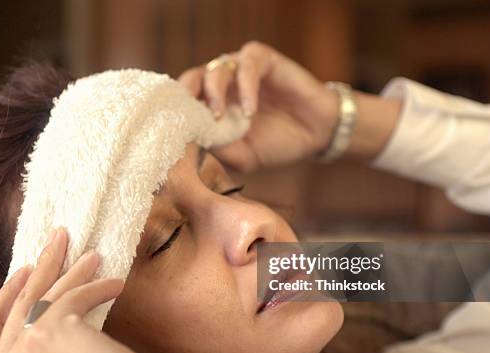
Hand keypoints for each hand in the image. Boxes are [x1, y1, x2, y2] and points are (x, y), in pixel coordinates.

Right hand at [0, 228, 187, 352]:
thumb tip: (48, 317)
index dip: (6, 296)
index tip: (24, 274)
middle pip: (17, 304)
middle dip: (39, 267)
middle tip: (56, 243)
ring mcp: (21, 351)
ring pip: (44, 294)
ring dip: (70, 268)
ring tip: (90, 254)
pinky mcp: (50, 332)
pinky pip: (75, 296)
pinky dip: (97, 286)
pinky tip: (114, 283)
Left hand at [179, 41, 338, 171]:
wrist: (315, 135)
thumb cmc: (276, 143)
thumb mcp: (243, 156)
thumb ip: (221, 149)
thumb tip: (193, 144)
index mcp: (212, 103)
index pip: (185, 99)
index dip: (177, 111)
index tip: (173, 130)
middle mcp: (223, 83)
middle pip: (193, 78)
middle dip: (187, 97)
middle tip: (190, 119)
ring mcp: (242, 69)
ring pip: (215, 68)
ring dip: (214, 93)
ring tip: (220, 117)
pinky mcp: (264, 60)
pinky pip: (247, 63)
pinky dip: (245, 86)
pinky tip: (249, 110)